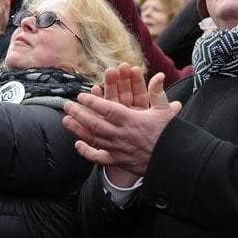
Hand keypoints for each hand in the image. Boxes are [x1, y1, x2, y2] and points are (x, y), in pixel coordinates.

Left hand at [62, 72, 181, 176]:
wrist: (171, 161)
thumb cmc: (169, 135)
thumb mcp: (165, 111)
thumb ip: (158, 93)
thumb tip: (159, 75)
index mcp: (132, 120)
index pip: (108, 109)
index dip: (93, 102)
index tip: (81, 95)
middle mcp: (122, 135)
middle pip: (95, 123)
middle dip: (78, 113)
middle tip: (67, 105)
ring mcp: (118, 149)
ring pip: (93, 139)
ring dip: (78, 129)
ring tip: (65, 120)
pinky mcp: (118, 161)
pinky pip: (98, 158)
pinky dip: (86, 152)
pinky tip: (77, 145)